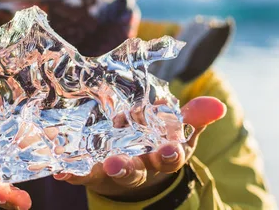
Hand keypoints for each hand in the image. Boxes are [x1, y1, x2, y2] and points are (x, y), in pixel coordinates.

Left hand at [52, 96, 225, 200]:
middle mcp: (139, 166)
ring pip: (107, 171)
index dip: (170, 152)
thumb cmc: (157, 141)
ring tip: (90, 167)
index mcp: (161, 156)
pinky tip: (60, 172)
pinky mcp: (93, 170)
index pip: (169, 156)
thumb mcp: (178, 131)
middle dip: (128, 166)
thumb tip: (217, 105)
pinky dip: (71, 173)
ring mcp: (115, 169)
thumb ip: (194, 117)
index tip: (171, 147)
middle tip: (119, 163)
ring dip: (98, 169)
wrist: (134, 163)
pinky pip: (81, 172)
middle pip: (135, 169)